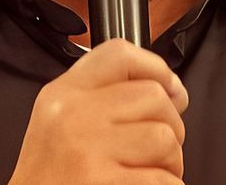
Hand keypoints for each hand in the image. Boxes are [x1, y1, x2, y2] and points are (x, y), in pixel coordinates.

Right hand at [9, 38, 189, 183]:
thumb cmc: (51, 176)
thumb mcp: (60, 121)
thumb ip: (106, 97)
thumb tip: (173, 91)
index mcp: (63, 94)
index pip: (119, 54)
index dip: (156, 68)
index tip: (171, 90)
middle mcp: (73, 115)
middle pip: (154, 97)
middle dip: (170, 125)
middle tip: (157, 149)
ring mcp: (87, 150)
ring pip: (164, 138)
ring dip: (171, 162)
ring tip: (151, 173)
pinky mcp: (103, 182)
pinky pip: (163, 179)